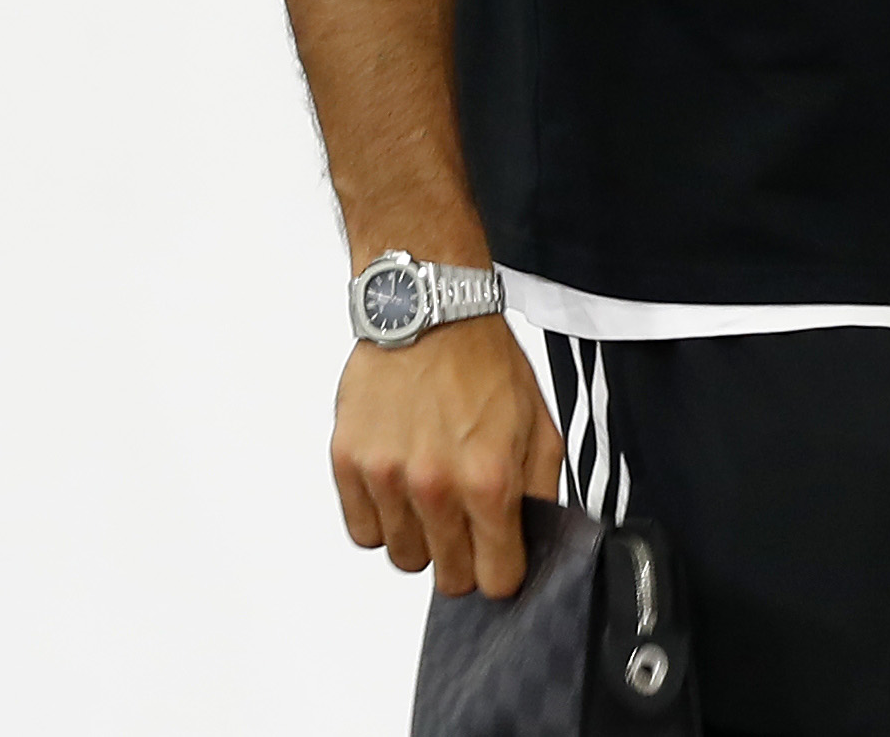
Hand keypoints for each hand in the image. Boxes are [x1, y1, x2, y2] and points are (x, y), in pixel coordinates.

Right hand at [331, 317, 564, 596]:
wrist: (429, 311)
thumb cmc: (484, 362)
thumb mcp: (539, 424)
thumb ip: (540, 492)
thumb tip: (536, 540)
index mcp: (489, 480)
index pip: (496, 579)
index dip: (502, 570)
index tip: (499, 556)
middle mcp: (435, 486)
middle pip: (449, 578)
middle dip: (464, 558)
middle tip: (466, 522)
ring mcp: (386, 477)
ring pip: (404, 558)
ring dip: (421, 538)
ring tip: (430, 494)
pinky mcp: (348, 463)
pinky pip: (363, 531)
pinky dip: (382, 519)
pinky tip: (399, 486)